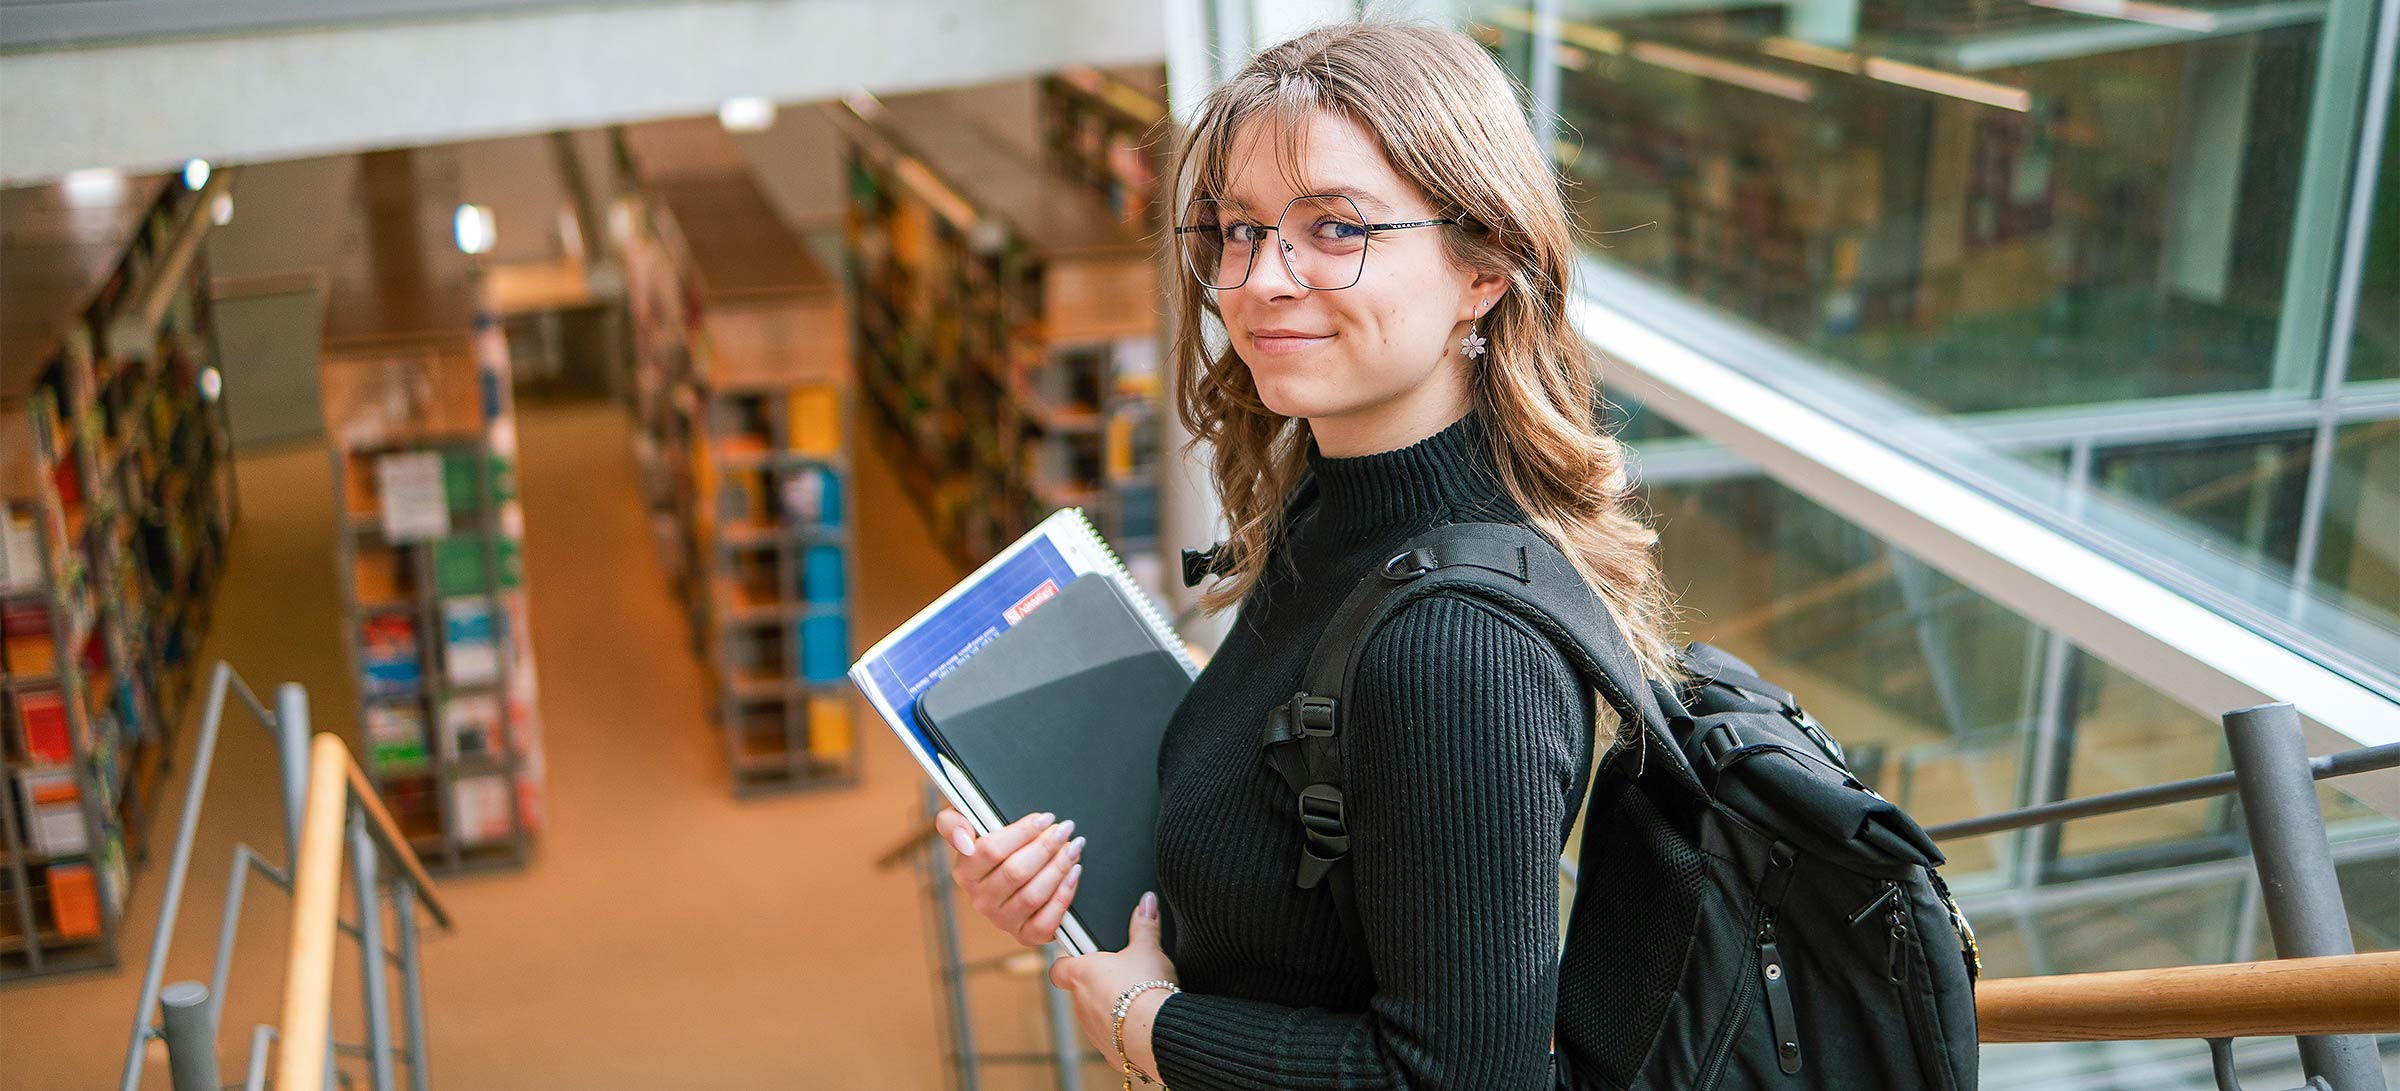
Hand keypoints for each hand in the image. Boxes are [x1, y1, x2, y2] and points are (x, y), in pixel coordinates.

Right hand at [936, 808, 1085, 946]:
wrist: (1016, 877)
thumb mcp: (970, 827)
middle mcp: (980, 900)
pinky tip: (1073, 874)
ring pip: (1033, 895)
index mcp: (965, 873)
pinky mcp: (1025, 936)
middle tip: (1065, 829)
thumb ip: (953, 823)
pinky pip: (1046, 921)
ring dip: (1058, 868)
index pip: (990, 851)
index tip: (1044, 818)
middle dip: (1045, 847)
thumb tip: (965, 840)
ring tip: (1073, 847)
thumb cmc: (996, 847)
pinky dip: (1063, 896)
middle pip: (1015, 872)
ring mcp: (1002, 920)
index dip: (1022, 833)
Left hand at [1051, 893, 1177, 1082]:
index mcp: (1081, 974)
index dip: (1068, 960)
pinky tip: (1143, 1022)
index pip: (1058, 967)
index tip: (1082, 956)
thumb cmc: (1147, 988)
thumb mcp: (1148, 948)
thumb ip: (1144, 924)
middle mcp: (1080, 1004)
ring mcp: (1093, 1030)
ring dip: (1111, 1008)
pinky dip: (1124, 1031)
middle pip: (1080, 991)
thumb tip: (1147, 901)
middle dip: (1097, 984)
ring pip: (1095, 1015)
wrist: (1159, 1033)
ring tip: (1137, 999)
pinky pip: (1112, 1038)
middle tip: (1122, 974)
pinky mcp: (1110, 1051)